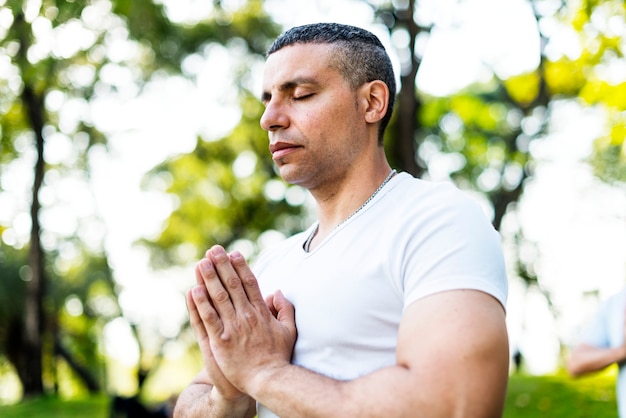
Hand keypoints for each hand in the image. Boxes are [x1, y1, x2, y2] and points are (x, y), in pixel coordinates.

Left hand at [191, 245, 296, 391]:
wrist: (267, 379)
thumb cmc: (278, 356)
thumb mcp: (289, 330)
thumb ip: (285, 309)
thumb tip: (278, 291)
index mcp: (262, 312)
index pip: (250, 283)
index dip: (240, 266)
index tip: (233, 253)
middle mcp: (247, 316)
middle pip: (232, 285)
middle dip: (222, 265)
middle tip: (213, 250)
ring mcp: (233, 327)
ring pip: (219, 297)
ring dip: (209, 278)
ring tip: (201, 263)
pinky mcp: (220, 341)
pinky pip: (208, 318)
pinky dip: (201, 303)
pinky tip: (194, 289)